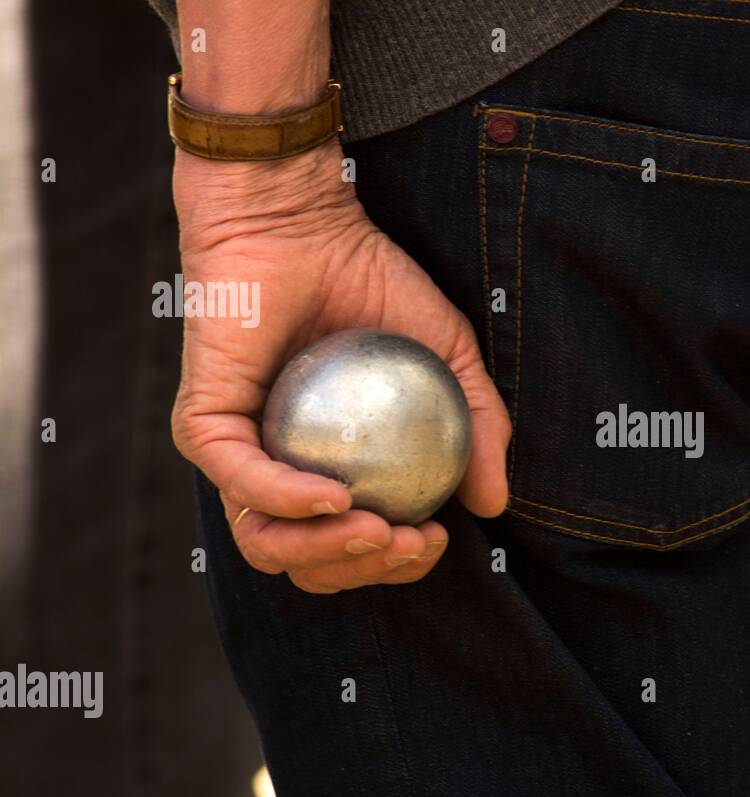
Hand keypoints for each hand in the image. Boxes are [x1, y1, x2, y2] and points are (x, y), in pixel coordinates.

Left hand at [170, 144, 510, 592]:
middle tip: (410, 541)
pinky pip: (240, 480)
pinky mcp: (202, 423)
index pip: (354, 546)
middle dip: (364, 572)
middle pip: (307, 563)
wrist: (304, 218)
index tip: (437, 537)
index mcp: (326, 467)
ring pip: (264, 543)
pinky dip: (287, 501)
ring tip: (379, 530)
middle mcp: (274, 471)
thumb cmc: (371, 280)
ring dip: (326, 554)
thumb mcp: (452, 358)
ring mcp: (235, 452)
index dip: (397, 563)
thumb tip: (494, 506)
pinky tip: (335, 498)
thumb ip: (478, 428)